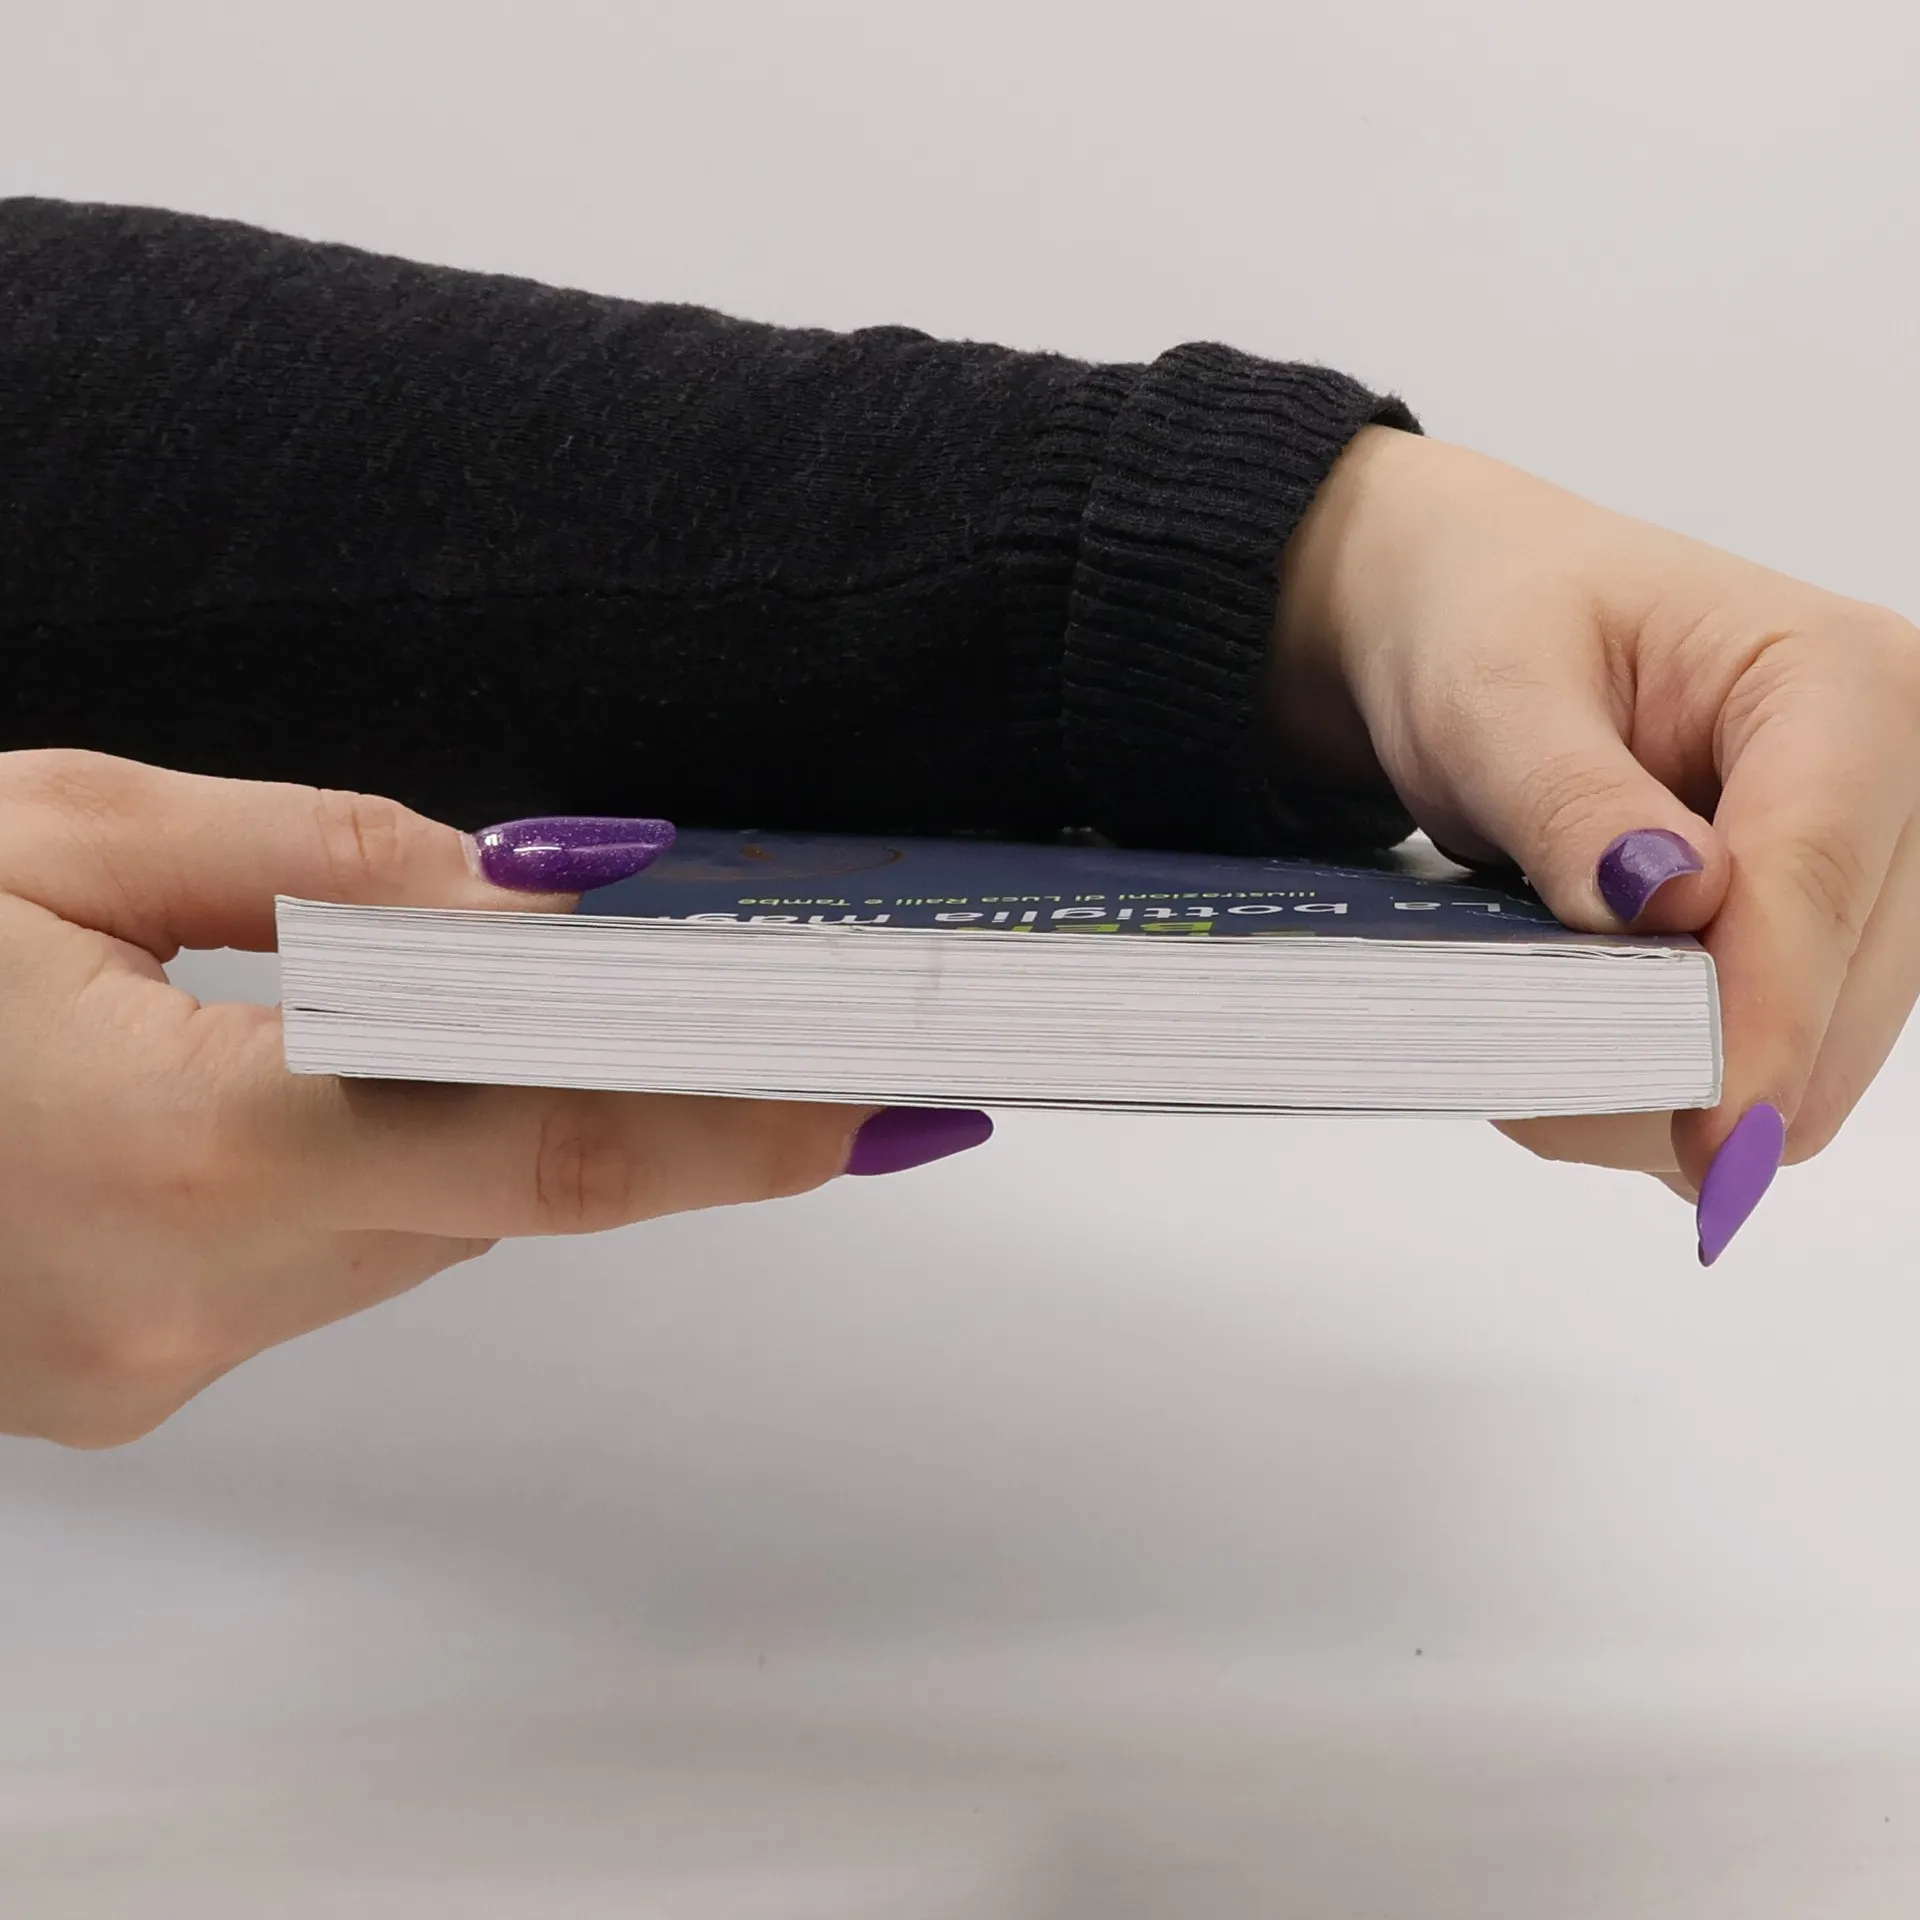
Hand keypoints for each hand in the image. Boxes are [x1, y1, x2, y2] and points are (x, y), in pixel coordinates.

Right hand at [0, 752, 980, 1447]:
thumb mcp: (56, 832)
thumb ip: (322, 866)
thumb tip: (531, 900)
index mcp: (168, 1149)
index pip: (546, 1144)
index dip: (741, 1121)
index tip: (887, 1099)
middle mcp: (171, 1299)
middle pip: (492, 1185)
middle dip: (613, 1088)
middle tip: (754, 1008)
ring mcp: (141, 1364)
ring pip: (413, 1225)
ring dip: (465, 1113)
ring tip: (487, 1002)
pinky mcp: (118, 1374)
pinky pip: (324, 1255)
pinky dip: (371, 1162)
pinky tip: (339, 1072)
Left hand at [1275, 427, 1919, 1258]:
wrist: (1477, 612)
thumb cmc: (1487, 626)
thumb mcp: (1490, 696)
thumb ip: (1569, 801)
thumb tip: (1664, 902)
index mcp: (1843, 681)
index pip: (1814, 884)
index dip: (1759, 1024)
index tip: (1711, 1139)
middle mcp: (1897, 777)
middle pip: (1838, 997)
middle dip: (1697, 1069)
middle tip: (1525, 1086)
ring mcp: (1876, 865)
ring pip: (1820, 1054)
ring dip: (1680, 1089)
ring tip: (1535, 1053)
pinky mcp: (1831, 931)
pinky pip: (1782, 1053)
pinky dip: (1681, 1077)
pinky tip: (1585, 1044)